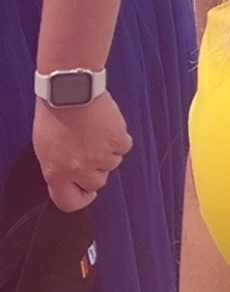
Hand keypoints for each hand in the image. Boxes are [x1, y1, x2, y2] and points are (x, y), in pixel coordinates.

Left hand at [32, 93, 131, 211]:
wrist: (70, 89)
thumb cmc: (54, 113)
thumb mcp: (44, 147)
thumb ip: (58, 167)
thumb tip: (70, 176)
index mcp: (57, 173)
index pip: (69, 203)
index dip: (80, 199)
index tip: (86, 191)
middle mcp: (80, 170)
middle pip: (97, 182)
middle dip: (96, 169)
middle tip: (90, 149)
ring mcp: (101, 156)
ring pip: (113, 164)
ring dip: (107, 151)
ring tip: (95, 131)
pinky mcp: (117, 141)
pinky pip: (124, 147)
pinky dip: (118, 137)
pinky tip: (107, 125)